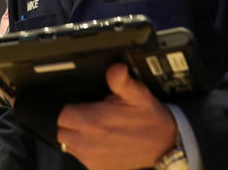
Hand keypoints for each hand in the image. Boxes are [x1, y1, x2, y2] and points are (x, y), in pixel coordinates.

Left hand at [57, 63, 176, 169]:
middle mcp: (88, 143)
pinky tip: (100, 142)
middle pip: (61, 131)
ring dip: (76, 137)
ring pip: (69, 145)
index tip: (80, 106)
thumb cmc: (149, 117)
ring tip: (95, 130)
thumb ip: (119, 80)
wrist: (166, 144)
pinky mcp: (98, 169)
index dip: (69, 108)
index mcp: (91, 121)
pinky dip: (87, 151)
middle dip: (70, 123)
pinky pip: (81, 158)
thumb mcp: (136, 93)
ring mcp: (92, 158)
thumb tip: (116, 69)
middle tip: (87, 117)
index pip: (61, 114)